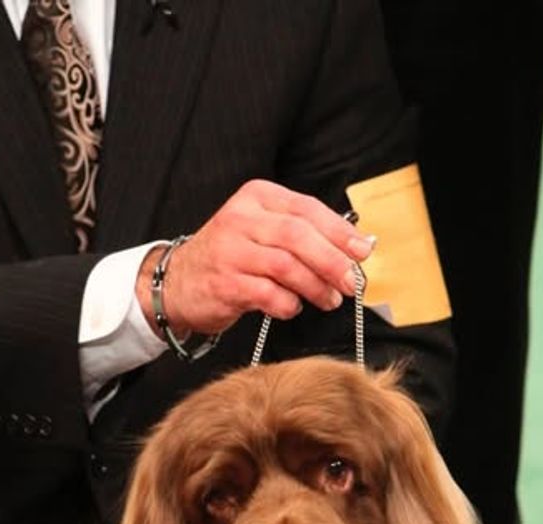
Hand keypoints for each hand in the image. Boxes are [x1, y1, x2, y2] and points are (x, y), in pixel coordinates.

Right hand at [136, 179, 375, 339]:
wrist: (179, 282)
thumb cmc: (232, 258)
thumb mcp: (263, 231)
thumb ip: (303, 234)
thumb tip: (355, 248)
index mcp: (258, 198)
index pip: (307, 209)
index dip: (340, 232)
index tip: (363, 251)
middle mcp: (242, 219)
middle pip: (299, 236)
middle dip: (332, 261)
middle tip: (351, 282)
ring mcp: (231, 251)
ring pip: (286, 266)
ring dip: (315, 286)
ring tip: (328, 300)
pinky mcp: (225, 283)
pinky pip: (268, 295)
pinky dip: (288, 304)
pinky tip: (292, 307)